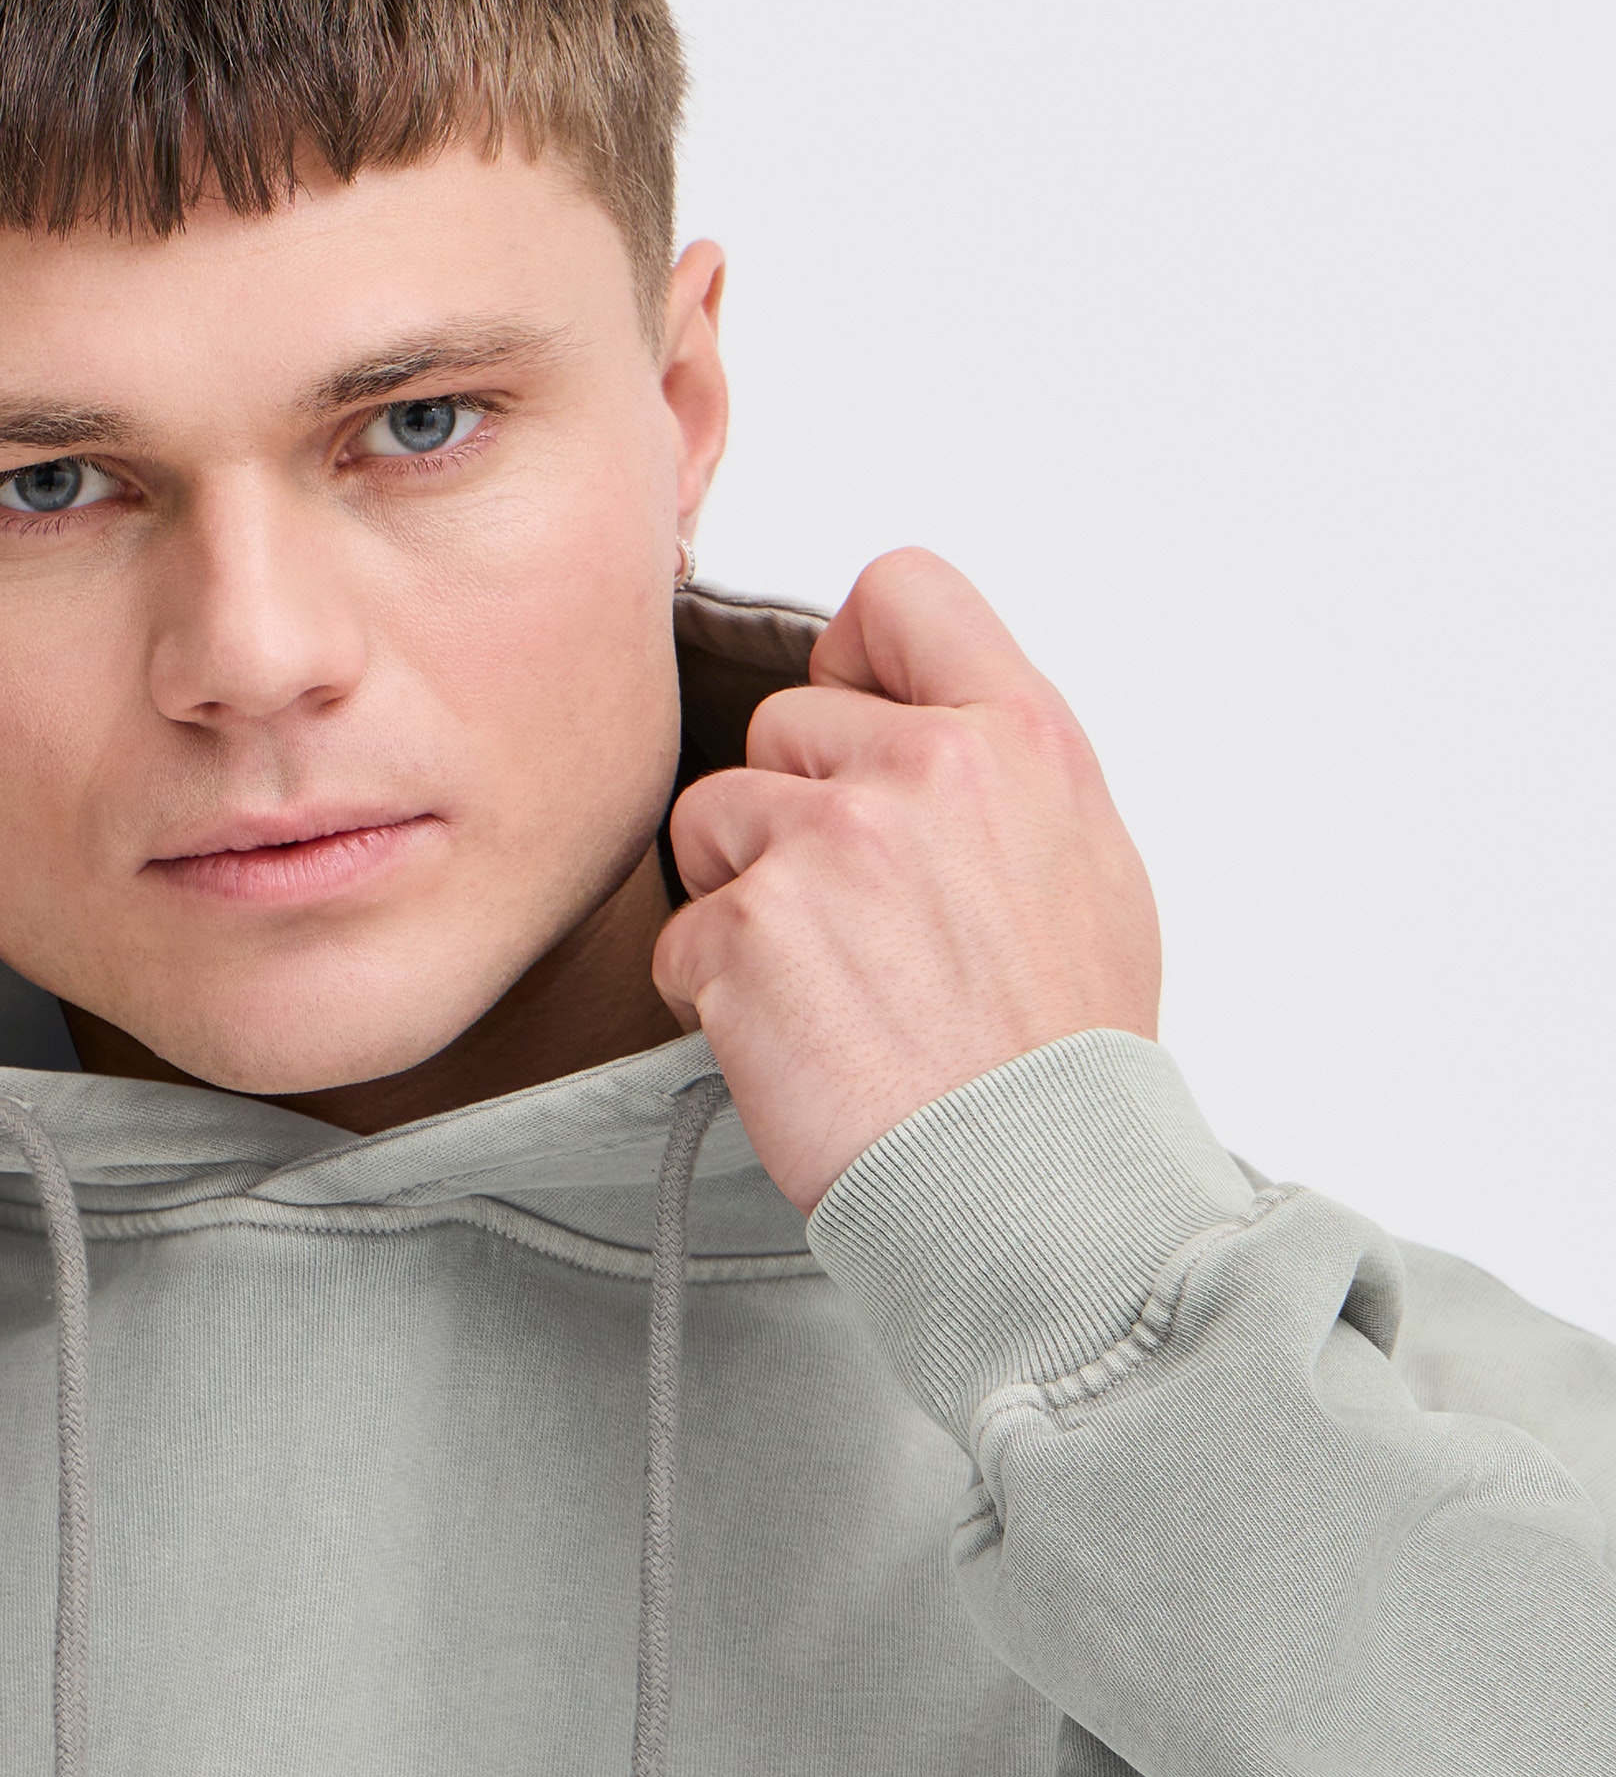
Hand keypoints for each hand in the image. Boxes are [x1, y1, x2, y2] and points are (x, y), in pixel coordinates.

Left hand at [654, 550, 1159, 1214]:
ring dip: (743, 896)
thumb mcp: (1093, 867)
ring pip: (713, 816)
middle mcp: (921, 768)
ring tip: (826, 986)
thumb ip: (1004, 774)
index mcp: (1021, 736)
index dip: (857, 652)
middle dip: (793, 811)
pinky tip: (795, 1043)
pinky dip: (715, 991)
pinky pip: (684, 932)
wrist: (1036, 1187)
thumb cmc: (1067, 1054)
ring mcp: (824, 845)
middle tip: (857, 922)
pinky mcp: (744, 931)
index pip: (900, 589)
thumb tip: (931, 729)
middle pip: (783, 723)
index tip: (859, 721)